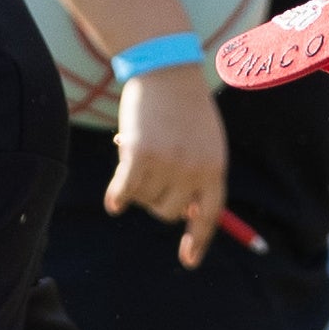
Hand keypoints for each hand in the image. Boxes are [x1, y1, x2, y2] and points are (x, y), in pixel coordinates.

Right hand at [107, 64, 228, 269]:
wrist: (166, 69)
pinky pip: (125, 191)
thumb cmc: (184, 106)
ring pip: (144, 199)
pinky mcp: (139, 155)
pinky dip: (117, 196)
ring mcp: (167, 164)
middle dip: (156, 199)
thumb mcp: (204, 141)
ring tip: (141, 153)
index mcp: (215, 168)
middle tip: (152, 172)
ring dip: (138, 184)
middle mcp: (194, 171)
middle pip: (168, 212)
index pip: (209, 215)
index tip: (188, 260)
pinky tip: (113, 202)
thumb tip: (183, 214)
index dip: (198, 240)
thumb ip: (198, 175)